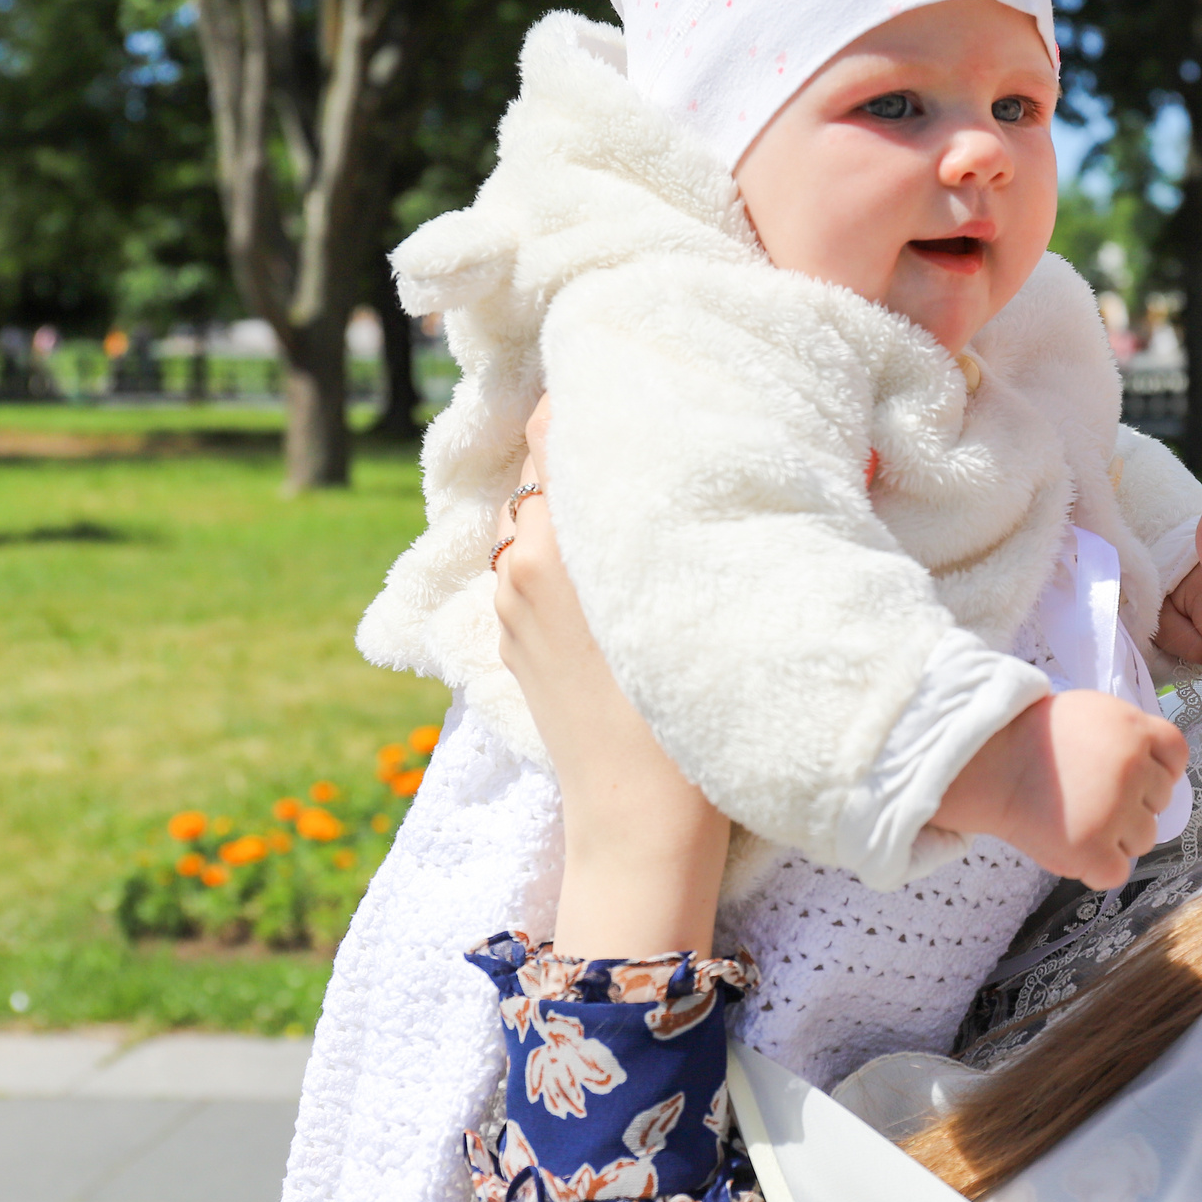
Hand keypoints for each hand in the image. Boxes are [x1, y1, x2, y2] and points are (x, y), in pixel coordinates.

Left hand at [495, 393, 729, 957]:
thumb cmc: (688, 715)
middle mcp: (517, 558)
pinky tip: (620, 573)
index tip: (642, 376)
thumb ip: (673, 505)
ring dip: (582, 503)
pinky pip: (535, 566)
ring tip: (643, 508)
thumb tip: (676, 438)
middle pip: (550, 463)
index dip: (598, 391)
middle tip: (661, 439)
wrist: (637, 824)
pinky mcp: (512, 642)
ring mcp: (508, 603)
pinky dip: (569, 554)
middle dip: (598, 448)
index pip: (559, 418)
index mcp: (558, 536)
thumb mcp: (694, 589)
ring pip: (541, 515)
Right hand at [933, 691, 1187, 890]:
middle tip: (1089, 796)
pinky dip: (1096, 867)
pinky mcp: (1093, 849)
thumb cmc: (1036, 737)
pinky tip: (1071, 845)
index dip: (1159, 769)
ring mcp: (1116, 812)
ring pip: (1144, 839)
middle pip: (1160, 803)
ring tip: (1076, 818)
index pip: (1176, 756)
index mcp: (1136, 731)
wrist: (990, 763)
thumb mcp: (1093, 712)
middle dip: (1132, 803)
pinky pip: (1116, 872)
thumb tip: (1159, 768)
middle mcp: (1134, 770)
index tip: (1134, 776)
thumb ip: (1131, 734)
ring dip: (1116, 836)